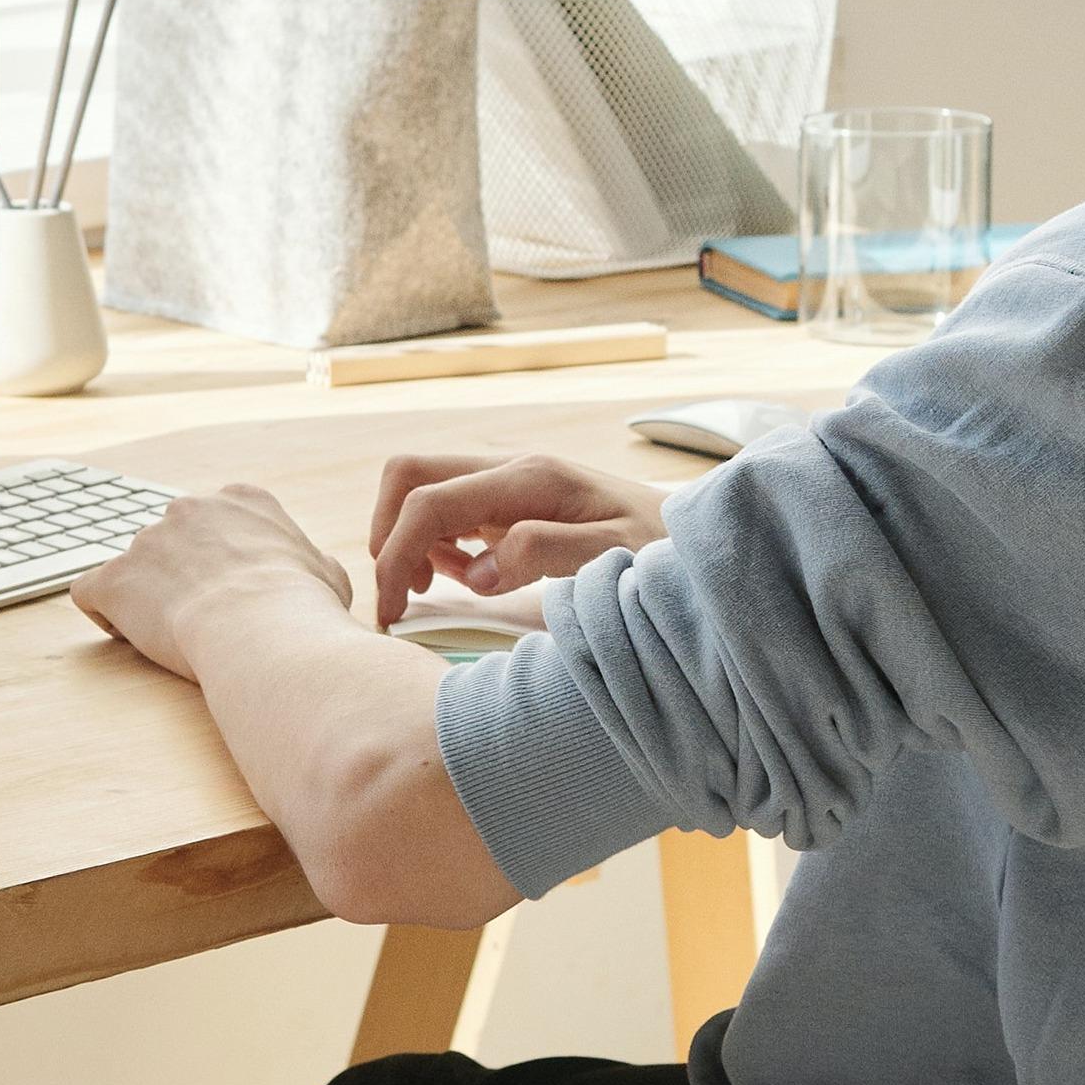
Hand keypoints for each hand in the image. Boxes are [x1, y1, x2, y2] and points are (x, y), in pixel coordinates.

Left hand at [72, 484, 353, 681]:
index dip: (222, 561)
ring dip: (149, 598)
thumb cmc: (303, 608)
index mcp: (243, 500)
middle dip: (182, 577)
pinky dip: (106, 614)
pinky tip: (131, 634)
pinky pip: (91, 592)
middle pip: (174, 541)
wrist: (263, 628)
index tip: (232, 593)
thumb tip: (314, 571)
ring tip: (176, 636)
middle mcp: (189, 508)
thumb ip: (310, 562)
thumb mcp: (328, 575)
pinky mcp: (115, 578)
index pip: (220, 522)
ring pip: (136, 568)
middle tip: (205, 618)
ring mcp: (147, 540)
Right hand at [369, 453, 668, 628]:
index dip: (395, 555)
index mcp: (529, 478)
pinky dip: (437, 544)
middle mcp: (511, 468)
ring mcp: (509, 480)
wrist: (697, 536)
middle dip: (388, 535)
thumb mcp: (617, 555)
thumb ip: (548, 552)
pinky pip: (448, 507)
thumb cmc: (664, 551)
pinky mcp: (511, 499)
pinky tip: (470, 577)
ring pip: (422, 488)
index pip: (428, 501)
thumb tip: (480, 570)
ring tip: (442, 590)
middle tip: (403, 598)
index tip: (392, 616)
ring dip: (412, 540)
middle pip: (409, 474)